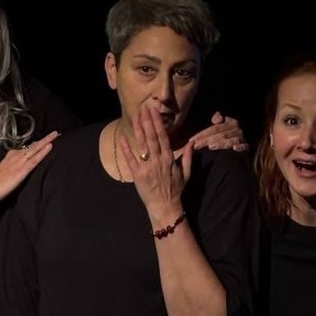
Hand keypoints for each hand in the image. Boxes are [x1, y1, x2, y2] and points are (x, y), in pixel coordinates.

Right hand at [0, 130, 59, 204]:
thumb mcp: (4, 172)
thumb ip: (12, 168)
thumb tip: (22, 167)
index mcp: (11, 156)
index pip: (26, 148)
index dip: (37, 144)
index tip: (45, 140)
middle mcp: (15, 156)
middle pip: (33, 146)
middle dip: (44, 139)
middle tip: (55, 133)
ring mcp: (19, 162)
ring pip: (35, 149)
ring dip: (46, 141)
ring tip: (55, 134)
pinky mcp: (22, 170)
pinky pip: (35, 159)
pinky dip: (43, 152)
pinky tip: (50, 146)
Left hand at [120, 102, 189, 225]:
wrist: (165, 207)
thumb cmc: (176, 191)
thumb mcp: (186, 174)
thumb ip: (188, 157)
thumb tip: (193, 143)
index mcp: (169, 159)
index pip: (163, 137)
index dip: (158, 123)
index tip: (154, 112)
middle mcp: (158, 161)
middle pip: (152, 137)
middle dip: (147, 121)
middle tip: (143, 108)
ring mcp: (147, 167)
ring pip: (142, 145)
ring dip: (138, 130)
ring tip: (134, 117)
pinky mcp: (138, 175)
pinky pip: (131, 159)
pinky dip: (126, 149)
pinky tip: (122, 138)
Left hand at [186, 110, 248, 153]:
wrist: (239, 146)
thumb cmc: (223, 136)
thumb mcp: (219, 127)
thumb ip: (217, 118)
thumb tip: (216, 119)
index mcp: (231, 122)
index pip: (214, 128)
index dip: (203, 134)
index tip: (192, 140)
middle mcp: (237, 129)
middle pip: (221, 134)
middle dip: (208, 140)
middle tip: (197, 145)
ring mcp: (242, 138)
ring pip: (231, 140)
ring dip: (221, 143)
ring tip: (211, 146)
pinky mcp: (247, 147)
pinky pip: (244, 146)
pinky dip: (240, 147)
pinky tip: (235, 148)